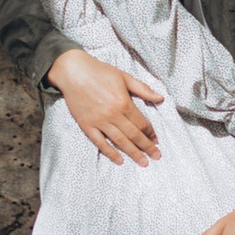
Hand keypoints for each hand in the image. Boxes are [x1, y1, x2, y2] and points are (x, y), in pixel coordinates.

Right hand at [51, 50, 162, 165]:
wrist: (73, 71)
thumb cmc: (99, 71)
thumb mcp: (124, 77)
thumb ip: (143, 89)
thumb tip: (161, 98)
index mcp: (124, 103)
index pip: (142, 123)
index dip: (151, 133)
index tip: (157, 140)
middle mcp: (113, 115)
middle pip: (134, 135)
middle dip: (147, 147)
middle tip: (157, 157)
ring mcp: (99, 122)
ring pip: (120, 141)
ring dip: (133, 153)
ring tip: (143, 163)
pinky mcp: (87, 125)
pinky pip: (100, 143)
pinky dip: (110, 153)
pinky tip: (119, 161)